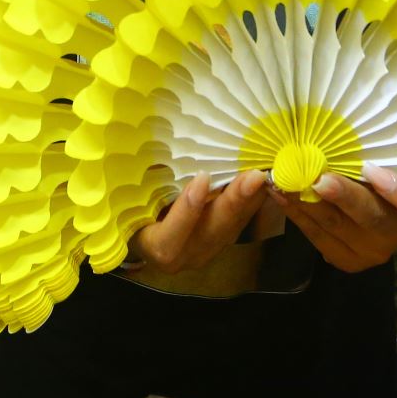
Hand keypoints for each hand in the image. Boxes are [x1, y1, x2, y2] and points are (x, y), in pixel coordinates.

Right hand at [127, 171, 267, 274]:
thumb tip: (156, 141)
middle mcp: (183, 257)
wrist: (141, 233)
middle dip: (233, 204)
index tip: (201, 179)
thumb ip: (147, 180)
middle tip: (253, 176)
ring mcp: (205, 252)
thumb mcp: (133, 196)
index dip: (186, 211)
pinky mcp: (221, 242)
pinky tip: (265, 182)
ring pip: (231, 229)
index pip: (170, 239)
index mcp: (154, 247)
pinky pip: (239, 223)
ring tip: (264, 174)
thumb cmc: (131, 207)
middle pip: (210, 234)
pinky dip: (252, 202)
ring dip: (250, 201)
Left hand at [270, 163, 396, 272]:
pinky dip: (297, 214)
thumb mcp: (390, 161)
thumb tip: (345, 124)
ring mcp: (373, 252)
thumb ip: (377, 152)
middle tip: (318, 179)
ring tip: (284, 179)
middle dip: (342, 197)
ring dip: (307, 201)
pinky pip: (318, 238)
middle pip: (372, 218)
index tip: (371, 169)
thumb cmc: (386, 171)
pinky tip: (279, 195)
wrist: (376, 211)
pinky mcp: (348, 261)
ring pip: (338, 227)